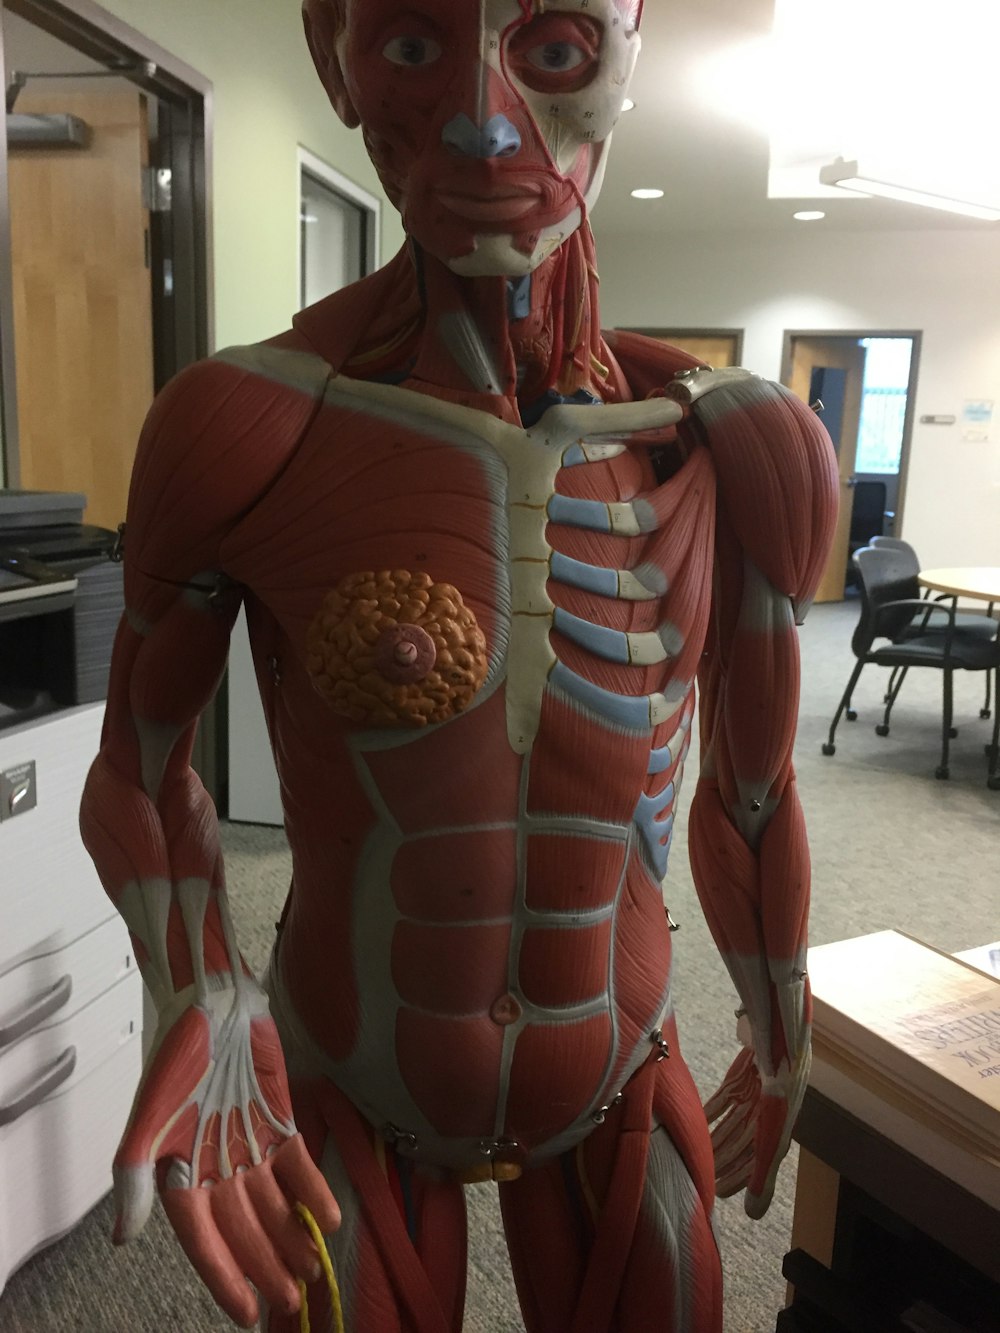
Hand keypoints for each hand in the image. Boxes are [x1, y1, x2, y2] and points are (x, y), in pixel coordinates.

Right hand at [112, 984, 339, 1326]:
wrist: (213, 1002)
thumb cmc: (176, 1055)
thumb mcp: (147, 1117)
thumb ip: (133, 1178)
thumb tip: (121, 1239)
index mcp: (178, 1173)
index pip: (205, 1240)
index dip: (226, 1277)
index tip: (247, 1313)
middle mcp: (215, 1166)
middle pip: (245, 1229)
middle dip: (266, 1267)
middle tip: (291, 1301)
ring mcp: (249, 1144)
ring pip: (273, 1204)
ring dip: (290, 1238)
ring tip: (310, 1272)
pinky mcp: (278, 1120)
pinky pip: (298, 1165)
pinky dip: (311, 1191)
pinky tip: (328, 1218)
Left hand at [704, 1036, 810, 1218]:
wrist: (779, 1042)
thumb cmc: (781, 1093)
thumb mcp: (772, 1139)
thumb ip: (762, 1177)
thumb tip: (753, 1216)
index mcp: (777, 1136)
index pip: (756, 1166)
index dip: (739, 1180)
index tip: (718, 1193)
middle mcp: (765, 1119)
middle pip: (741, 1147)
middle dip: (723, 1162)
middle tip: (699, 1177)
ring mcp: (752, 1098)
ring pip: (729, 1126)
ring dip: (714, 1140)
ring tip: (694, 1154)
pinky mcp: (740, 1080)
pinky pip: (722, 1102)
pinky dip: (709, 1113)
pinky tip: (694, 1121)